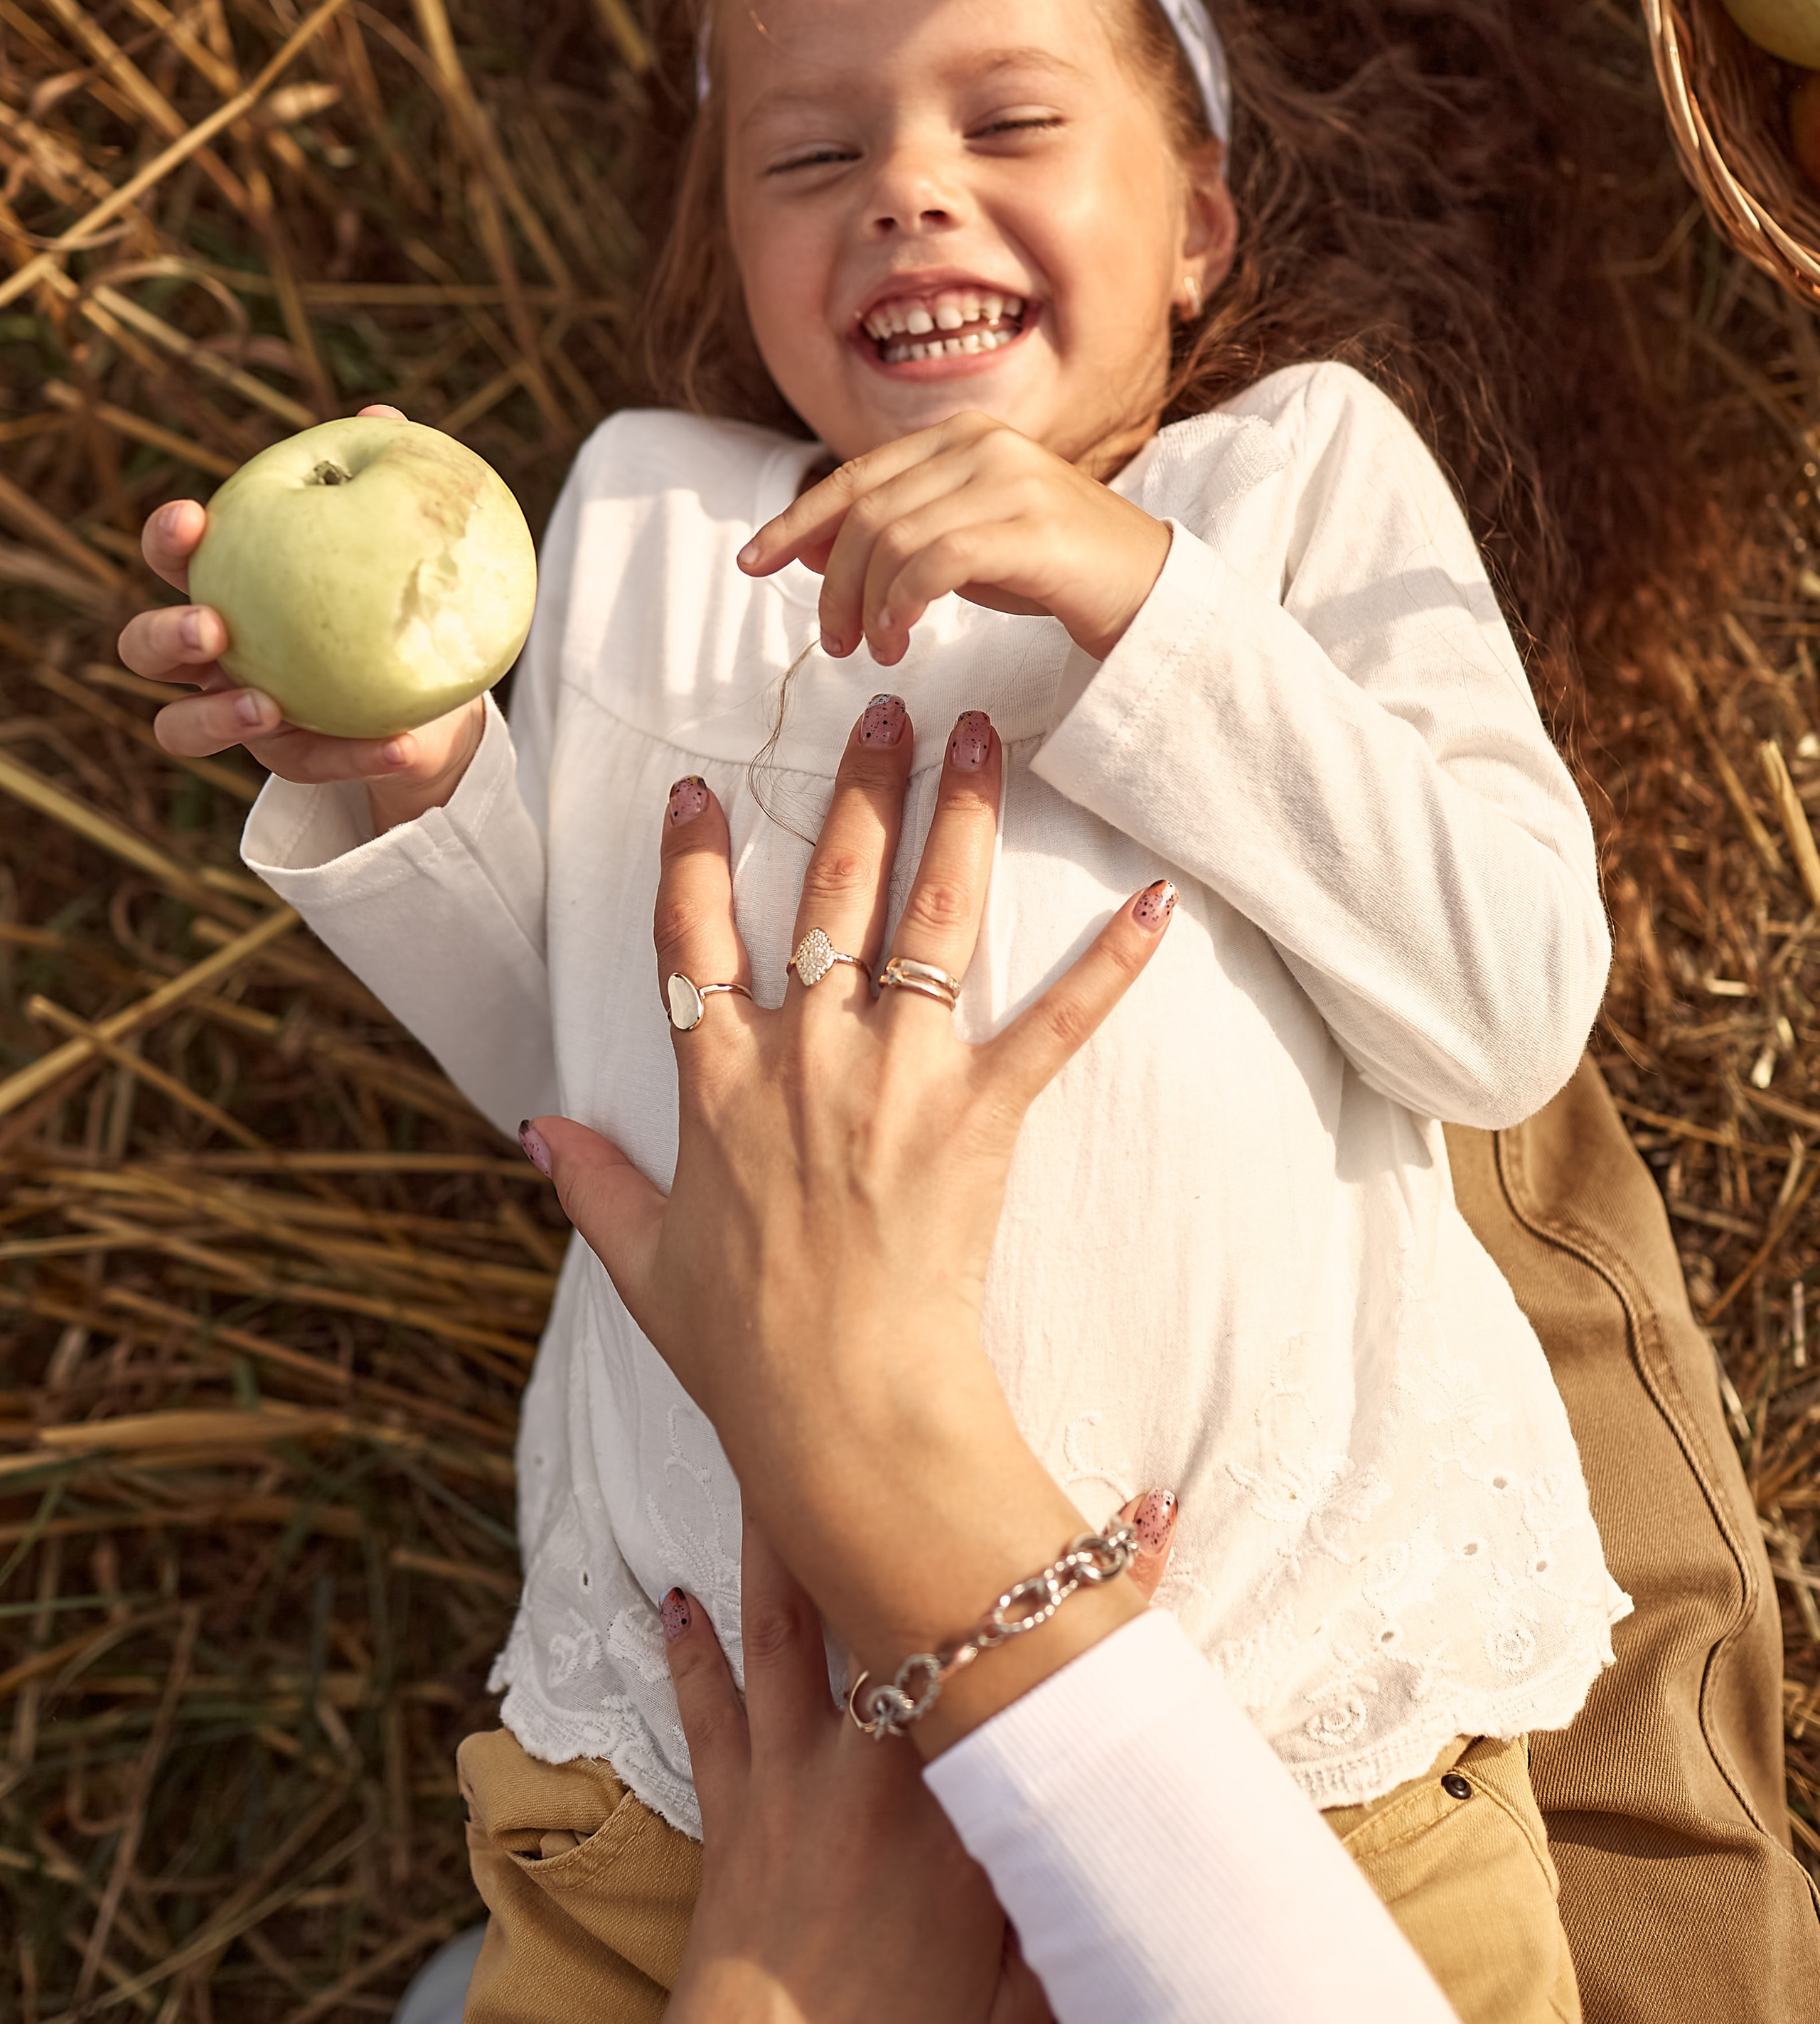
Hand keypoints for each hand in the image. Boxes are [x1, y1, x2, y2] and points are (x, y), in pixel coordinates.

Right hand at [117, 404, 484, 828]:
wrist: (432, 685)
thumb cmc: (388, 588)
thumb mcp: (389, 537)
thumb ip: (380, 478)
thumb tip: (382, 416)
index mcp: (225, 582)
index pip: (174, 557)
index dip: (169, 539)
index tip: (192, 520)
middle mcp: (211, 654)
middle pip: (144, 648)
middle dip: (166, 636)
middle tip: (214, 627)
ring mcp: (238, 714)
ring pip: (182, 728)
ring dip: (218, 717)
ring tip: (270, 705)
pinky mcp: (290, 760)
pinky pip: (310, 766)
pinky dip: (355, 756)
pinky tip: (403, 744)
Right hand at [524, 699, 1176, 1751]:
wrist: (841, 1412)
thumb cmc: (740, 1349)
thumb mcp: (642, 1263)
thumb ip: (593, 1183)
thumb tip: (537, 1131)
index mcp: (720, 1081)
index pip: (691, 938)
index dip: (690, 855)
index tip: (696, 783)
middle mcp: (807, 1055)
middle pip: (827, 891)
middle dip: (856, 788)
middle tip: (882, 705)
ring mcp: (898, 1079)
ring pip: (933, 921)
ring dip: (961, 820)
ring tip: (985, 737)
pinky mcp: (980, 1119)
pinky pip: (1055, 1026)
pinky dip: (1112, 965)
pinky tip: (1156, 900)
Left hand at [664, 1501, 1177, 2023]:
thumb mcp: (1028, 1986)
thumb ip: (1076, 1905)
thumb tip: (1148, 1877)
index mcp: (967, 1801)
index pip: (1052, 1674)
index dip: (1112, 1590)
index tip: (1147, 1515)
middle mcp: (882, 1763)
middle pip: (911, 1610)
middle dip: (934, 1518)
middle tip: (929, 1432)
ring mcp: (798, 1774)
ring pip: (787, 1624)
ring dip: (783, 1536)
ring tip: (776, 1450)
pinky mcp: (736, 1805)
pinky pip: (708, 1711)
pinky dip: (688, 1655)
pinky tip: (672, 1601)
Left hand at [734, 414, 1170, 666]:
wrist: (1149, 588)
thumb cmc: (1049, 569)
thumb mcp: (958, 544)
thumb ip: (893, 535)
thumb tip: (809, 546)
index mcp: (958, 435)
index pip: (855, 476)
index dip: (797, 520)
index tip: (755, 563)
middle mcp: (981, 442)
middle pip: (866, 511)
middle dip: (833, 582)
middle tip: (835, 641)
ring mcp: (1009, 479)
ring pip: (892, 538)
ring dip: (866, 604)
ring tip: (873, 649)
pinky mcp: (1032, 526)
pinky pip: (935, 561)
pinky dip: (901, 605)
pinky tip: (900, 640)